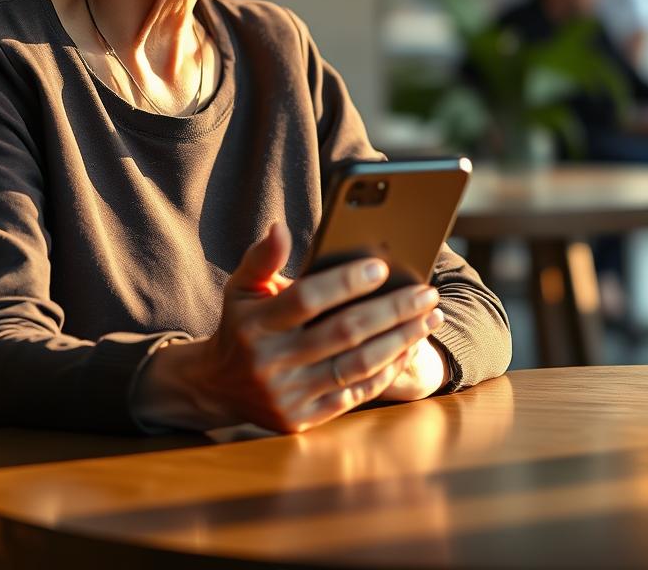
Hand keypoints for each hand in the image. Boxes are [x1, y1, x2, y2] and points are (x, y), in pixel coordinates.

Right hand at [132, 221, 443, 433]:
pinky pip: (355, 394)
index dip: (346, 282)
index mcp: (255, 323)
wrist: (218, 386)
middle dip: (392, 310)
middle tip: (427, 293)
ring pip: (356, 365)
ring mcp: (287, 395)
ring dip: (400, 341)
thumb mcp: (242, 286)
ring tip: (429, 318)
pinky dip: (387, 370)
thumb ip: (263, 257)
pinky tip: (410, 347)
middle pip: (343, 333)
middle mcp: (269, 362)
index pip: (307, 298)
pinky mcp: (302, 420)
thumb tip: (280, 228)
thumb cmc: (241, 324)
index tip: (383, 267)